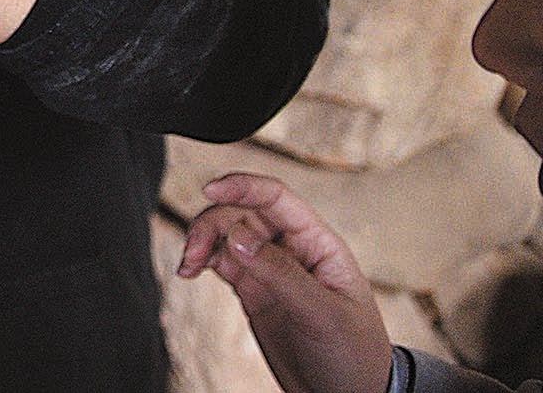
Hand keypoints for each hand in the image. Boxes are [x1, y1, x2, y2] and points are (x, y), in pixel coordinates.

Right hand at [178, 172, 392, 392]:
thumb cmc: (354, 355)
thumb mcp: (323, 313)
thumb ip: (280, 273)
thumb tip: (237, 236)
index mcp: (319, 244)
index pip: (277, 198)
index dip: (243, 186)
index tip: (211, 189)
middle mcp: (292, 250)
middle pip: (243, 213)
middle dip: (213, 222)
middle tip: (194, 249)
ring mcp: (271, 270)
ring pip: (227, 236)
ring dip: (202, 241)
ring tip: (188, 264)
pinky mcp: (254, 291)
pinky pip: (221, 262)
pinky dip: (201, 261)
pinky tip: (190, 271)